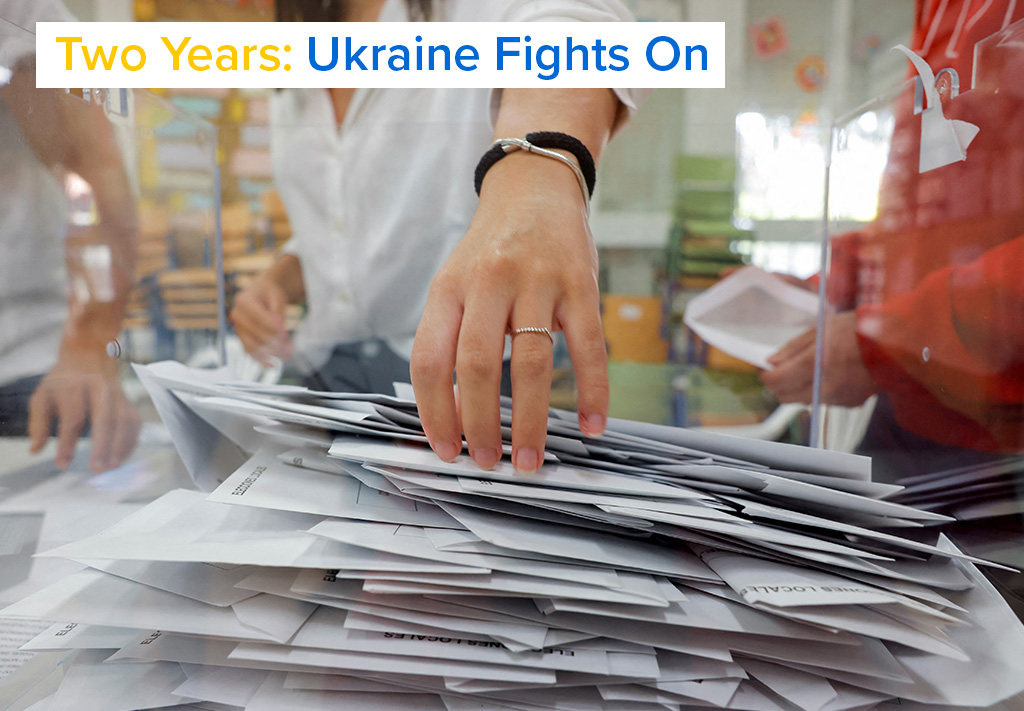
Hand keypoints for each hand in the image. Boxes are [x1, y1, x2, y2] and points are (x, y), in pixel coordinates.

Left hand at [28, 348, 140, 471]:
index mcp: (74, 385)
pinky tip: (122, 456)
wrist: (89, 354)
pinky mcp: (129, 400)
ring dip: (121, 446)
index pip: (73, 417)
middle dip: (102, 445)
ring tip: (112, 466)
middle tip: (97, 468)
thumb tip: (36, 449)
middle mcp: (100, 387)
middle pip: (105, 418)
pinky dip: (131, 441)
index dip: (67, 442)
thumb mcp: (42, 396)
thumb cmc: (63, 380)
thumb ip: (38, 423)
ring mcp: (118, 393)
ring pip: (125, 421)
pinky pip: (135, 422)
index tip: (62, 463)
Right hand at [230, 277, 293, 366]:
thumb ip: (277, 311)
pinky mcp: (242, 338)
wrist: (261, 295)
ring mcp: (238, 328)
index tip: (286, 333)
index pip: (259, 318)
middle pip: (257, 333)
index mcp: (243, 300)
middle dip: (275, 342)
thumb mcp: (277, 296)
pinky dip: (261, 360)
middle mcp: (237, 315)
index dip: (273, 327)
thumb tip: (279, 328)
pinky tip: (272, 365)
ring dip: (271, 353)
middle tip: (291, 348)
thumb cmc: (270, 294)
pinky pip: (250, 351)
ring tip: (287, 355)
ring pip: (253, 345)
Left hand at [411, 152, 607, 472]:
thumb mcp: (455, 282)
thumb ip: (449, 337)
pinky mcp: (581, 285)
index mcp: (449, 288)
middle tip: (486, 461)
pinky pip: (588, 347)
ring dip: (529, 420)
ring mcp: (538, 282)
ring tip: (528, 458)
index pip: (430, 359)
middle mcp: (489, 283)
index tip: (446, 448)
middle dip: (480, 424)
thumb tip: (452, 413)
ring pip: (531, 363)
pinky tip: (591, 424)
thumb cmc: (492, 249)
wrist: (535, 189)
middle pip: (477, 366)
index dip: (434, 411)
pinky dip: (592, 391)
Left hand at [760, 311, 876, 406]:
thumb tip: (771, 362)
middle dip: (778, 385)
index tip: (764, 370)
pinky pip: (824, 402)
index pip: (777, 380)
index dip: (766, 376)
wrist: (897, 344)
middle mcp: (825, 384)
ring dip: (797, 389)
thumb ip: (793, 348)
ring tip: (805, 371)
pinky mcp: (850, 403)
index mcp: (817, 362)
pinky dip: (818, 392)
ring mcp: (838, 397)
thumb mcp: (822, 329)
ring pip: (803, 401)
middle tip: (780, 371)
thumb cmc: (859, 329)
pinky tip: (828, 376)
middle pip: (785, 396)